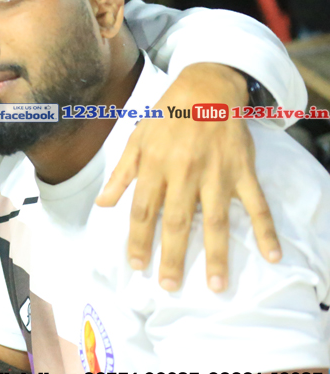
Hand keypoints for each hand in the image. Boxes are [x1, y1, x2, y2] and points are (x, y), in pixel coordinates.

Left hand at [95, 62, 281, 291]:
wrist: (206, 87)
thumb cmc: (166, 116)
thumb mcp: (136, 140)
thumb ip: (121, 174)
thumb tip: (102, 204)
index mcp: (154, 166)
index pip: (142, 210)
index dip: (138, 239)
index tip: (137, 265)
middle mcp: (184, 172)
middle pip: (176, 222)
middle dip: (172, 256)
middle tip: (170, 286)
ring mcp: (216, 173)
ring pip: (216, 220)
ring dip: (216, 254)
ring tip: (216, 285)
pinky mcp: (242, 170)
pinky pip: (256, 204)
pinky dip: (266, 229)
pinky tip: (272, 255)